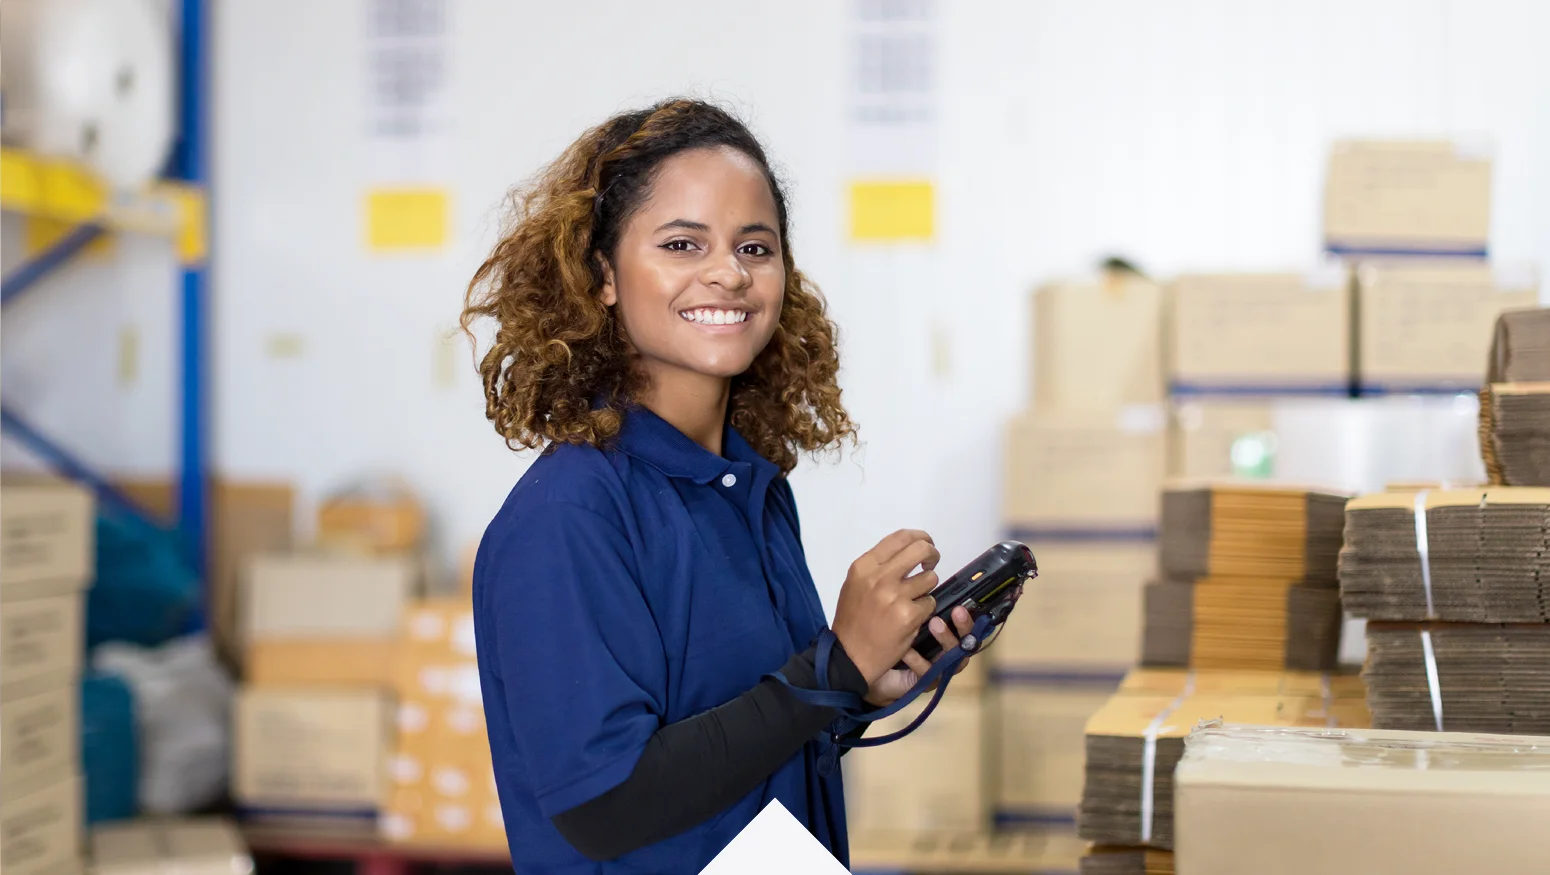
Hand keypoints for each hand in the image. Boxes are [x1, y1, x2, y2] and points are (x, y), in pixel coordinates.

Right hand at [831, 529, 939, 688]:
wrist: (849, 655)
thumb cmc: (852, 619)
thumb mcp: (855, 584)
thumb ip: (878, 566)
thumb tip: (906, 552)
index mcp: (865, 566)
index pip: (901, 537)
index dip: (920, 537)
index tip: (926, 544)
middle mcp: (880, 577)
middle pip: (921, 549)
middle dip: (932, 555)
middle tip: (931, 564)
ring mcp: (895, 596)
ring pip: (930, 578)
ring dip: (926, 588)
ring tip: (913, 599)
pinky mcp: (909, 615)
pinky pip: (930, 602)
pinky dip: (925, 609)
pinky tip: (911, 617)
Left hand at [863, 605, 974, 706]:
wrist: (870, 671)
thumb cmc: (887, 640)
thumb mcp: (901, 617)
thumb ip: (916, 602)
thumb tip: (924, 578)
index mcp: (943, 634)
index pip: (964, 624)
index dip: (968, 614)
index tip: (960, 601)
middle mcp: (946, 651)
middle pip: (968, 639)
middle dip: (964, 624)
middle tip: (957, 611)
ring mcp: (939, 668)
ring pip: (955, 657)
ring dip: (946, 638)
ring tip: (934, 623)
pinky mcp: (926, 682)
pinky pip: (928, 671)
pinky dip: (917, 660)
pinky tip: (907, 652)